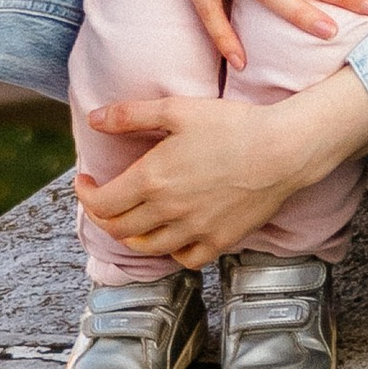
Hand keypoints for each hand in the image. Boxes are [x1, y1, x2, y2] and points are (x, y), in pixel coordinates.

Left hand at [77, 68, 367, 269]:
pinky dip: (169, 250)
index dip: (85, 195)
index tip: (85, 181)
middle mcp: (168, 212)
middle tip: (103, 199)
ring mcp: (194, 231)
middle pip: (119, 229)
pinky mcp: (220, 241)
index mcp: (152, 179)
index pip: (102, 203)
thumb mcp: (176, 109)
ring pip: (146, 247)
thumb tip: (93, 118)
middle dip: (103, 214)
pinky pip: (184, 258)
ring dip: (129, 235)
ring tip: (129, 217)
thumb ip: (130, 115)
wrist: (282, 149)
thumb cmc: (232, 124)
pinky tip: (169, 234)